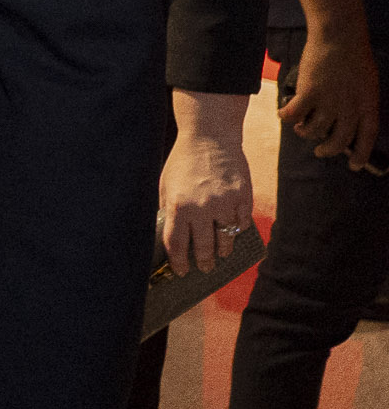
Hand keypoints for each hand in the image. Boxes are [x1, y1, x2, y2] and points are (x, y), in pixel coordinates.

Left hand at [159, 93, 254, 272]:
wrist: (210, 137)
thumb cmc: (183, 161)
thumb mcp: (166, 184)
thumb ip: (167, 209)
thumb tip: (170, 234)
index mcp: (178, 205)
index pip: (177, 244)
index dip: (179, 262)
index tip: (181, 271)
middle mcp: (202, 207)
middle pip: (204, 247)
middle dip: (204, 262)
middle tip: (204, 268)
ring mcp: (225, 203)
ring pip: (226, 238)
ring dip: (223, 250)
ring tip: (220, 253)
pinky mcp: (243, 197)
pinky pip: (242, 222)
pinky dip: (237, 229)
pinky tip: (232, 231)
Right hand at [280, 36, 381, 166]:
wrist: (339, 37)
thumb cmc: (355, 56)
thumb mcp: (367, 84)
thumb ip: (360, 103)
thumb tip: (350, 119)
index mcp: (367, 106)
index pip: (366, 138)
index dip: (360, 155)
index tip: (354, 166)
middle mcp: (349, 109)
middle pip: (338, 141)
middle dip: (327, 150)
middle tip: (319, 151)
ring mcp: (328, 102)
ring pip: (314, 130)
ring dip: (305, 132)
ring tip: (300, 128)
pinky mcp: (309, 93)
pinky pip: (293, 114)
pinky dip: (286, 117)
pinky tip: (282, 114)